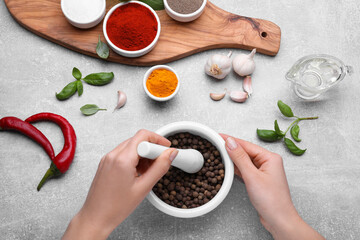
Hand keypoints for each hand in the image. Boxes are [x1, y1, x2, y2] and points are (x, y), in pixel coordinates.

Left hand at [63, 130, 177, 239]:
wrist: (96, 217)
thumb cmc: (115, 207)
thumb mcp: (144, 187)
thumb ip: (160, 167)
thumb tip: (170, 154)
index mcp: (122, 159)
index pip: (143, 136)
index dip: (158, 141)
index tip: (166, 150)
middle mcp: (113, 155)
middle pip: (137, 140)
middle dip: (151, 149)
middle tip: (159, 163)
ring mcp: (107, 158)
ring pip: (131, 146)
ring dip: (143, 154)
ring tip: (147, 172)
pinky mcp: (106, 163)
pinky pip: (123, 153)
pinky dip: (134, 159)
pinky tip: (137, 174)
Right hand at [221, 134, 323, 239]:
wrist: (279, 220)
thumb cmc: (272, 201)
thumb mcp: (252, 176)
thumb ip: (240, 158)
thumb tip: (230, 142)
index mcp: (270, 158)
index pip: (247, 145)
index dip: (231, 140)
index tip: (219, 135)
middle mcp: (268, 163)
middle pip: (246, 151)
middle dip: (231, 148)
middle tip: (216, 143)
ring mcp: (264, 172)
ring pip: (245, 160)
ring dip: (233, 158)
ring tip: (219, 152)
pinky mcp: (259, 180)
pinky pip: (246, 169)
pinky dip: (236, 168)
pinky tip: (228, 166)